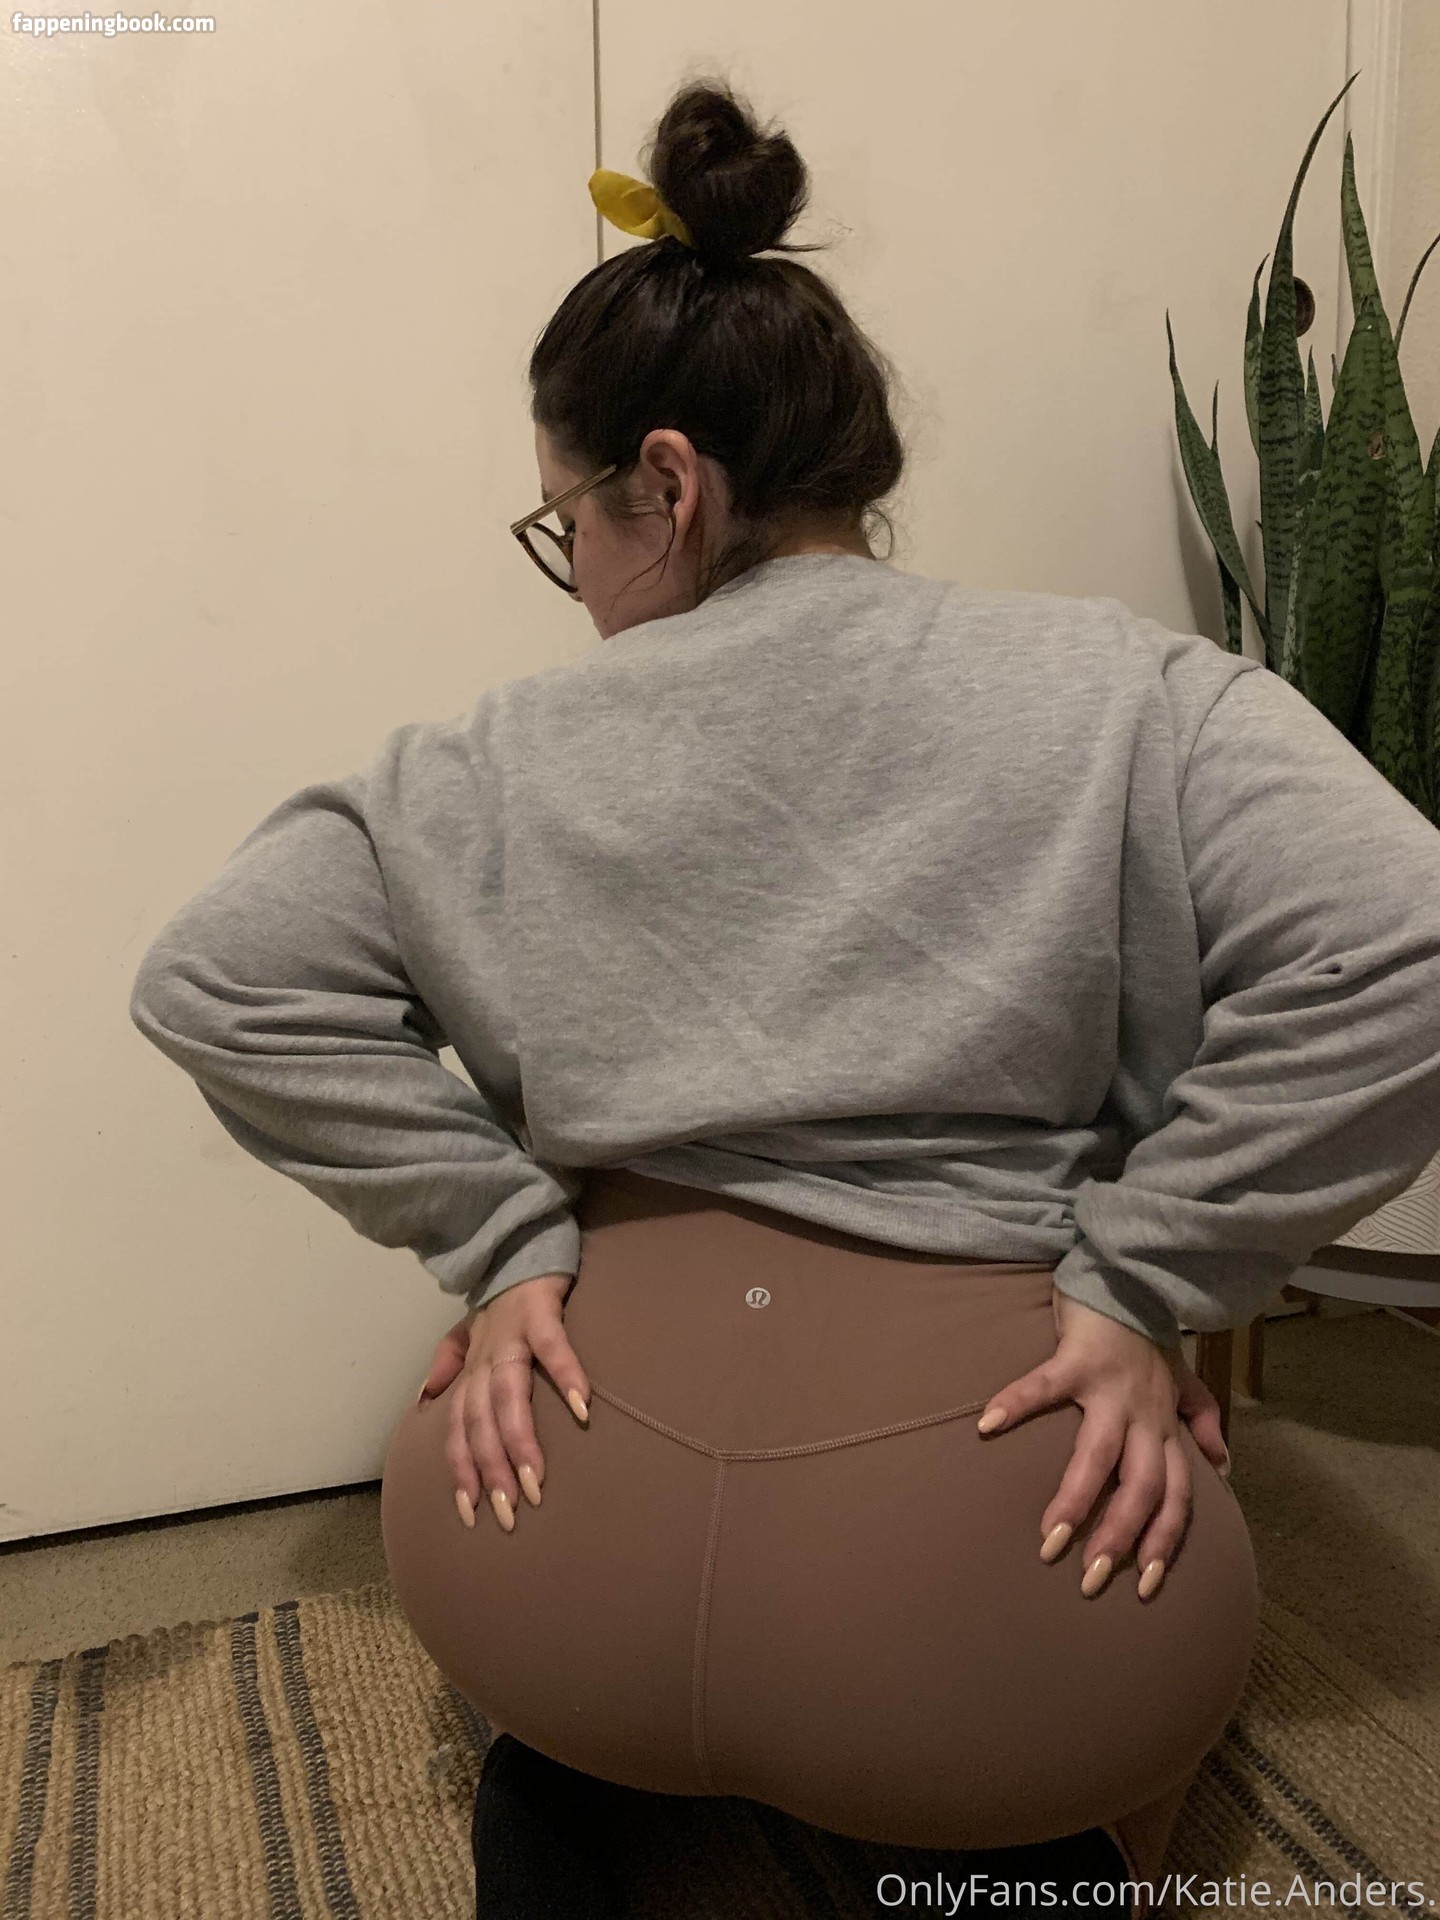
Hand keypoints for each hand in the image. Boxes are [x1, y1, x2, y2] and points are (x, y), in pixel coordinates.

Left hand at [414, 1273, 591, 1534]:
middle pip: (480, 1422)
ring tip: (535, 1480)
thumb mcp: (467, 1329)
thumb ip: (448, 1361)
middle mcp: (485, 1358)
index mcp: (471, 1370)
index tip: (472, 1515)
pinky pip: (552, 1347)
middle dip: (491, 1471)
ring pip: (508, 1396)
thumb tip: (425, 1399)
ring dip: (519, 1440)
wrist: (516, 1241)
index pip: (458, 1430)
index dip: (462, 1471)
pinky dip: (565, 1375)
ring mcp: (511, 1336)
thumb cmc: (501, 1297)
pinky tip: (582, 1408)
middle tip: (510, 1514)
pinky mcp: (541, 1311)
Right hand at [975, 1286, 1230, 1602]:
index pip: (1176, 1498)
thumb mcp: (1183, 1378)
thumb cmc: (1147, 1332)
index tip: (1143, 1589)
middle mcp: (1145, 1414)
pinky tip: (987, 1425)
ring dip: (1076, 1500)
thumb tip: (1222, 1465)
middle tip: (1089, 1581)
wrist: (1132, 1273)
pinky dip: (1018, 1404)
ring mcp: (1112, 1387)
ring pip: (1101, 1455)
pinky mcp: (1078, 1356)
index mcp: (1165, 1426)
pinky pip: (1045, 1385)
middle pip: (1142, 1489)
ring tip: (1048, 1540)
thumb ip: (1201, 1419)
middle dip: (1119, 1540)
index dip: (1163, 1544)